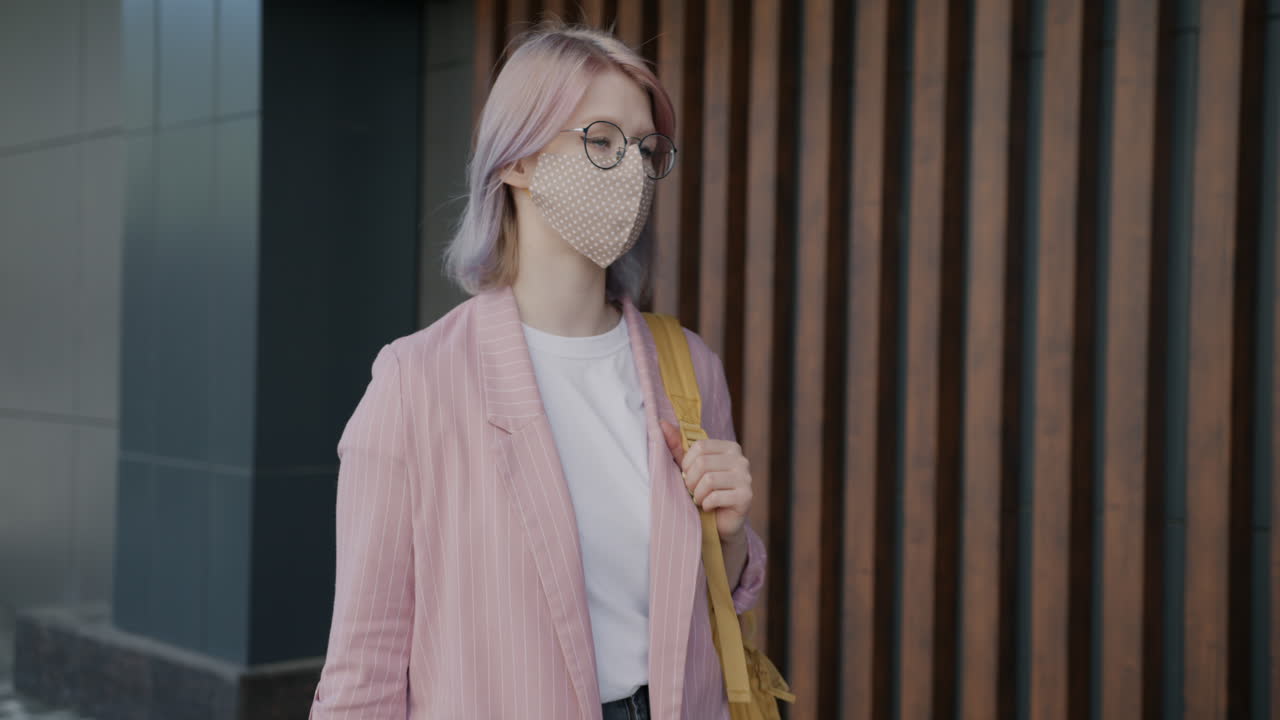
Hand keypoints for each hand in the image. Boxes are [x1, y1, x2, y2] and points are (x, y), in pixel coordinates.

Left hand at [660, 419, 752, 543]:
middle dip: (690, 481)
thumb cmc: (703, 492)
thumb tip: (661, 423)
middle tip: (692, 491)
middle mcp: (741, 460)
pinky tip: (709, 507)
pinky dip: (706, 504)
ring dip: (697, 494)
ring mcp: (746, 478)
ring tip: (699, 499)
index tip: (687, 475)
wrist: (720, 523)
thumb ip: (677, 446)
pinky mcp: (746, 496)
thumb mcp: (689, 468)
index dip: (686, 463)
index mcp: (730, 447)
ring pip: (709, 479)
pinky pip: (716, 496)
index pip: (699, 446)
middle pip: (703, 463)